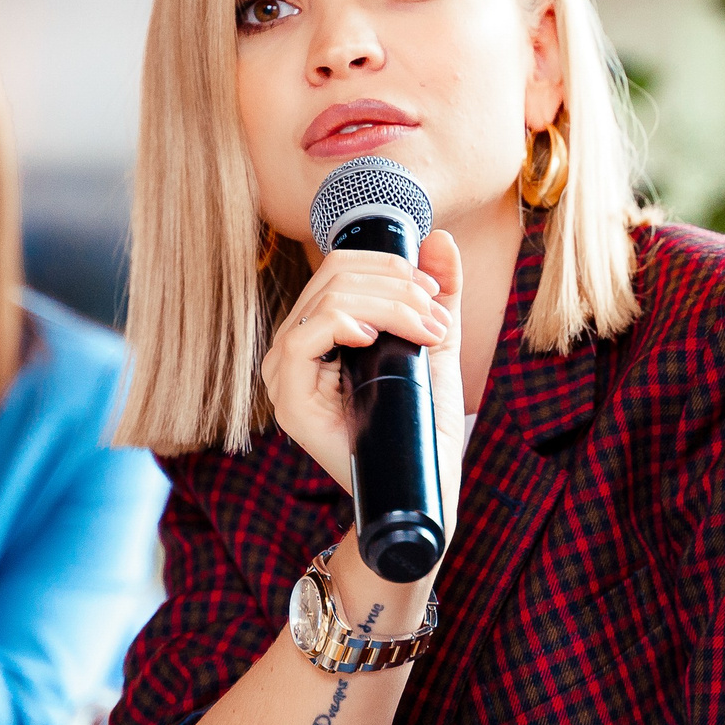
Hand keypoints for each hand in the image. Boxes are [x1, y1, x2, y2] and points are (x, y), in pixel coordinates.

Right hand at [261, 231, 466, 551]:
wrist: (424, 484)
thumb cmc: (424, 419)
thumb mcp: (437, 344)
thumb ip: (439, 294)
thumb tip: (438, 240)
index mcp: (321, 329)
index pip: (341, 267)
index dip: (390, 265)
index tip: (433, 292)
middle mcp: (295, 346)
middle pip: (336, 276)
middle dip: (397, 286)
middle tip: (436, 318)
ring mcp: (285, 374)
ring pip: (327, 300)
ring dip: (388, 306)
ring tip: (426, 333)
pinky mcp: (289, 400)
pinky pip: (303, 338)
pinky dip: (341, 324)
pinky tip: (371, 336)